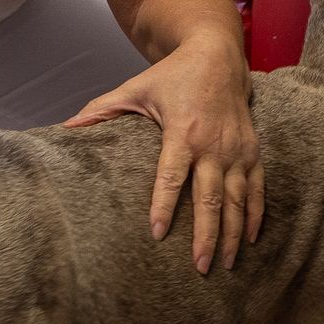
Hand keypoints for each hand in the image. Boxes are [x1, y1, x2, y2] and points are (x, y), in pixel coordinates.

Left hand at [65, 35, 262, 272]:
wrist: (218, 56)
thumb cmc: (172, 75)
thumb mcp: (136, 88)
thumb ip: (102, 109)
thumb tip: (66, 127)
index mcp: (182, 132)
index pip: (171, 176)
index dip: (163, 205)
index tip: (156, 234)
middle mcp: (213, 144)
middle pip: (209, 198)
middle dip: (206, 235)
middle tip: (200, 267)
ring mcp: (236, 150)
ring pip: (237, 199)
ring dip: (232, 234)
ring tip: (226, 265)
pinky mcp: (252, 151)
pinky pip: (257, 188)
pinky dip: (255, 215)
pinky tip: (249, 240)